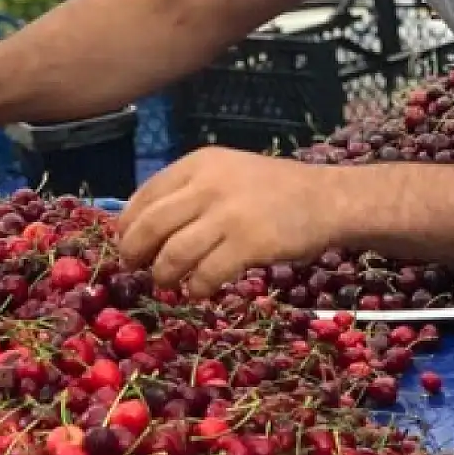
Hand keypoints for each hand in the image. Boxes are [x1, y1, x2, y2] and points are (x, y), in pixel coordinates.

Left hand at [116, 148, 351, 298]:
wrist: (327, 199)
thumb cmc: (274, 190)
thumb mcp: (227, 174)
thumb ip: (190, 192)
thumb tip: (143, 229)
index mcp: (199, 163)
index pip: (145, 194)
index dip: (127, 225)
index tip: (126, 244)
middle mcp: (209, 185)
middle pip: (150, 225)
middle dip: (134, 252)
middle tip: (136, 268)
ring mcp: (229, 214)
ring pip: (173, 253)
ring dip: (163, 274)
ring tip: (168, 282)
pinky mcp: (249, 243)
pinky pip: (206, 273)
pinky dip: (195, 288)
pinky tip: (199, 291)